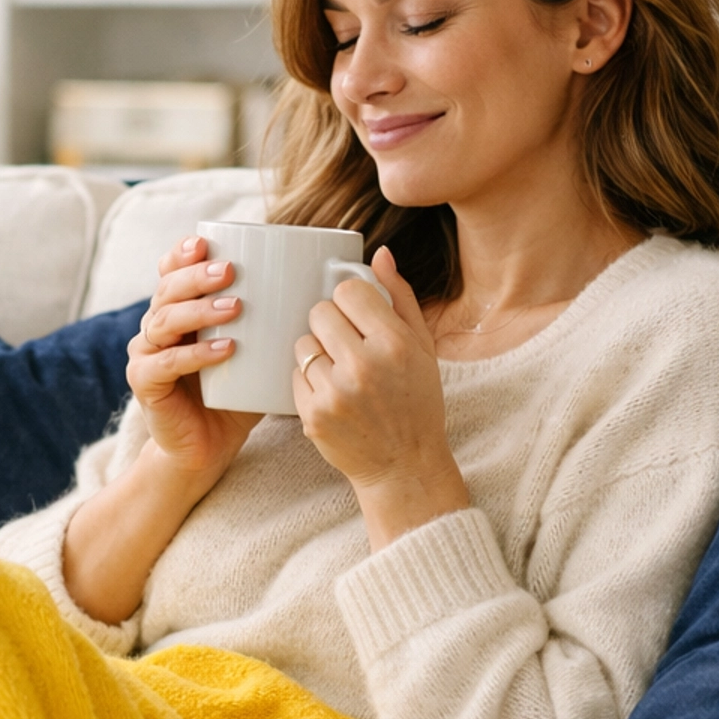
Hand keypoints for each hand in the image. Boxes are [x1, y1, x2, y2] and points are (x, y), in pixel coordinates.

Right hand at [127, 236, 261, 481]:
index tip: (206, 241)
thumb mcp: (257, 352)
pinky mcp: (145, 384)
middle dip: (197, 276)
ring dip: (200, 310)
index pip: (171, 271)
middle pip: (167, 289)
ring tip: (235, 308)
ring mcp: (146, 355)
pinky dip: (195, 354)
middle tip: (230, 270)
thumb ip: (276, 322)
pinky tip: (225, 350)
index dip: (182, 254)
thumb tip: (329, 290)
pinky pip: (165, 363)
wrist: (205, 450)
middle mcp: (156, 327)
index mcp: (178, 311)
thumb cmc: (236, 396)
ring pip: (164, 321)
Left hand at [292, 246, 468, 550]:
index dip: (349, 301)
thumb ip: (400, 297)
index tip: (357, 316)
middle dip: (330, 324)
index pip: (348, 291)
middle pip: (319, 312)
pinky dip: (309, 382)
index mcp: (396, 343)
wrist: (404, 466)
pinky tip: (333, 396)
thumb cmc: (416, 401)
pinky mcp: (313, 415)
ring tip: (341, 372)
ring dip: (316, 353)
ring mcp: (336, 392)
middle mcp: (365, 365)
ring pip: (303, 344)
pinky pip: (295, 376)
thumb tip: (379, 253)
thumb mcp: (423, 348)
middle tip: (346, 346)